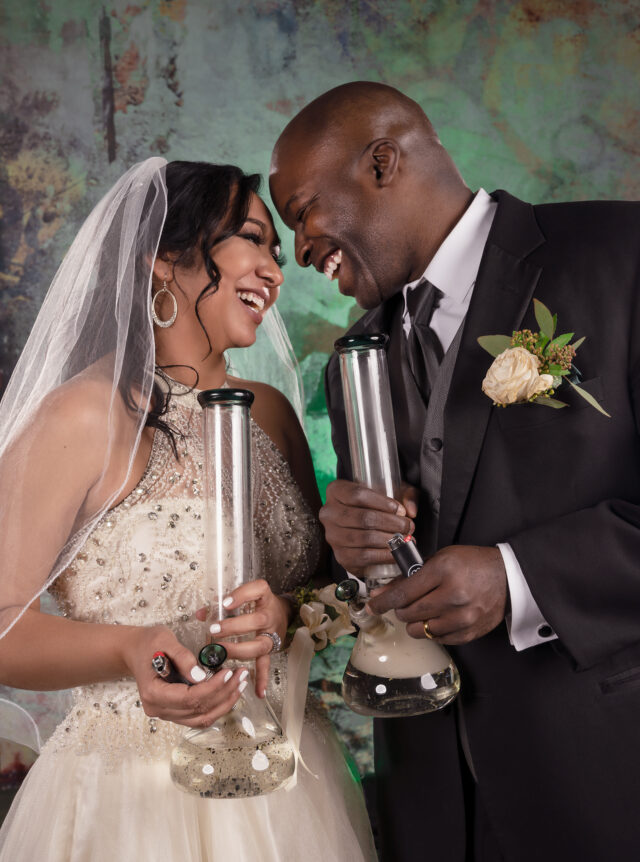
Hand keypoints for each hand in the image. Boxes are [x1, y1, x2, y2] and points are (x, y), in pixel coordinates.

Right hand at [119, 624, 247, 727]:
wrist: (135, 650)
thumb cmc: (148, 643)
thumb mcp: (163, 640)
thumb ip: (181, 657)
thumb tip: (200, 675)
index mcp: (153, 694)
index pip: (188, 698)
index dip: (212, 688)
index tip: (228, 672)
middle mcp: (159, 709)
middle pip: (198, 710)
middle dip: (224, 693)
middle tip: (242, 675)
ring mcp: (167, 714)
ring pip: (202, 717)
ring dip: (225, 702)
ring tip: (240, 683)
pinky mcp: (176, 712)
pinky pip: (200, 715)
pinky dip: (218, 705)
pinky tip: (230, 691)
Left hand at [203, 579, 290, 698]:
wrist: (282, 612)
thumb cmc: (257, 604)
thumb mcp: (243, 597)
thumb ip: (220, 604)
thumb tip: (200, 614)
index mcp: (264, 597)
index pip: (258, 590)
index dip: (242, 595)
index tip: (225, 602)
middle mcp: (269, 615)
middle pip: (258, 620)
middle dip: (235, 626)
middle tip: (214, 630)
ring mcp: (271, 634)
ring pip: (260, 644)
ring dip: (240, 650)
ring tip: (223, 653)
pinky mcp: (270, 649)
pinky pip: (266, 664)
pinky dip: (262, 678)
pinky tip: (258, 691)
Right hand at [319, 479, 417, 575]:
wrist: (360, 528)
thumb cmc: (375, 505)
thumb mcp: (391, 491)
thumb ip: (406, 493)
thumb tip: (411, 510)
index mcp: (335, 491)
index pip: (357, 495)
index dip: (382, 502)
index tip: (400, 510)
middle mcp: (328, 513)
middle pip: (363, 518)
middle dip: (392, 523)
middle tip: (409, 526)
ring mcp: (332, 536)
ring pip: (365, 538)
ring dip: (390, 540)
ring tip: (405, 538)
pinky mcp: (341, 556)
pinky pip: (364, 556)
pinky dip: (384, 555)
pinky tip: (396, 552)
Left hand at [367, 545, 507, 644]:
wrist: (508, 576)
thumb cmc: (471, 564)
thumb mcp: (441, 559)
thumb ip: (411, 576)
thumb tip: (383, 593)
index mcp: (443, 571)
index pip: (403, 593)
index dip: (382, 602)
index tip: (371, 606)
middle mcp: (453, 595)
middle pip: (409, 613)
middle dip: (401, 610)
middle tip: (405, 603)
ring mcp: (463, 616)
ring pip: (422, 630)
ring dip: (415, 622)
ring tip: (422, 611)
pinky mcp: (470, 632)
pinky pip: (439, 639)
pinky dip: (433, 631)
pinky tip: (439, 618)